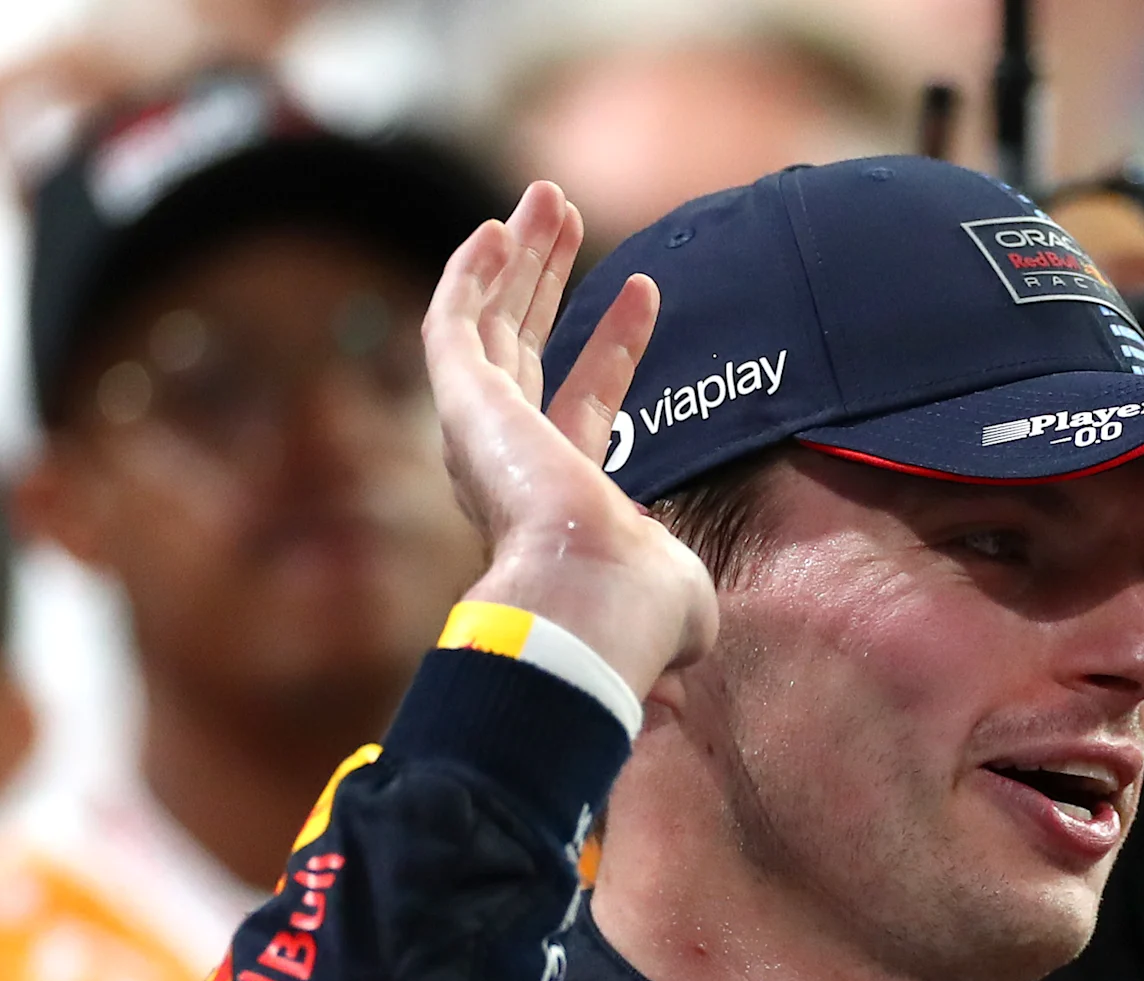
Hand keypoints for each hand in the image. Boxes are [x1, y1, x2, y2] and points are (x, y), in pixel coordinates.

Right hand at [426, 182, 713, 692]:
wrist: (592, 602)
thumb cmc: (640, 612)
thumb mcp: (681, 595)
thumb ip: (676, 585)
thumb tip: (689, 619)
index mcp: (562, 500)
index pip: (583, 402)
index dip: (613, 345)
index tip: (647, 292)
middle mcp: (511, 464)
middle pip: (524, 349)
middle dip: (546, 281)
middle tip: (567, 217)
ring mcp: (482, 434)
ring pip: (490, 325)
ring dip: (516, 258)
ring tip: (546, 197)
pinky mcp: (464, 405)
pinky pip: (454, 324)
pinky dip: (469, 274)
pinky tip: (497, 227)